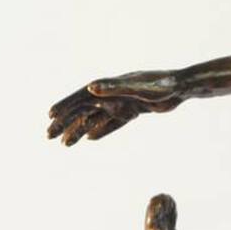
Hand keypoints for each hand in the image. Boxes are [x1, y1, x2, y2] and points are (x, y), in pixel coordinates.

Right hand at [46, 70, 187, 144]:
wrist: (182, 87)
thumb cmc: (161, 85)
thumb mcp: (137, 86)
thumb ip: (113, 87)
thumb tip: (90, 88)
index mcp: (109, 86)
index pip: (80, 97)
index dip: (65, 107)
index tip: (50, 116)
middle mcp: (112, 94)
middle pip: (83, 110)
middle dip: (65, 122)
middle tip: (48, 136)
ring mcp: (121, 102)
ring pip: (95, 119)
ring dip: (79, 130)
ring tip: (65, 144)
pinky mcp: (132, 110)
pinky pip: (112, 124)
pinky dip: (100, 130)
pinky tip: (90, 139)